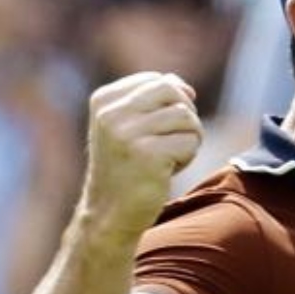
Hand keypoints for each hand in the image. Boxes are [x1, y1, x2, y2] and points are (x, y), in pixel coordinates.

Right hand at [82, 72, 202, 237]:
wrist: (109, 214)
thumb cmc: (124, 169)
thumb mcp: (127, 128)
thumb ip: (151, 101)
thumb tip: (185, 87)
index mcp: (103, 101)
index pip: (157, 80)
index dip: (171, 102)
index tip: (157, 130)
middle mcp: (112, 113)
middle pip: (173, 92)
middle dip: (184, 115)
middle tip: (173, 140)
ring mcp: (128, 134)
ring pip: (186, 117)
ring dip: (187, 139)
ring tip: (168, 158)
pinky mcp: (149, 155)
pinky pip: (190, 141)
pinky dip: (187, 157)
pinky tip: (167, 171)